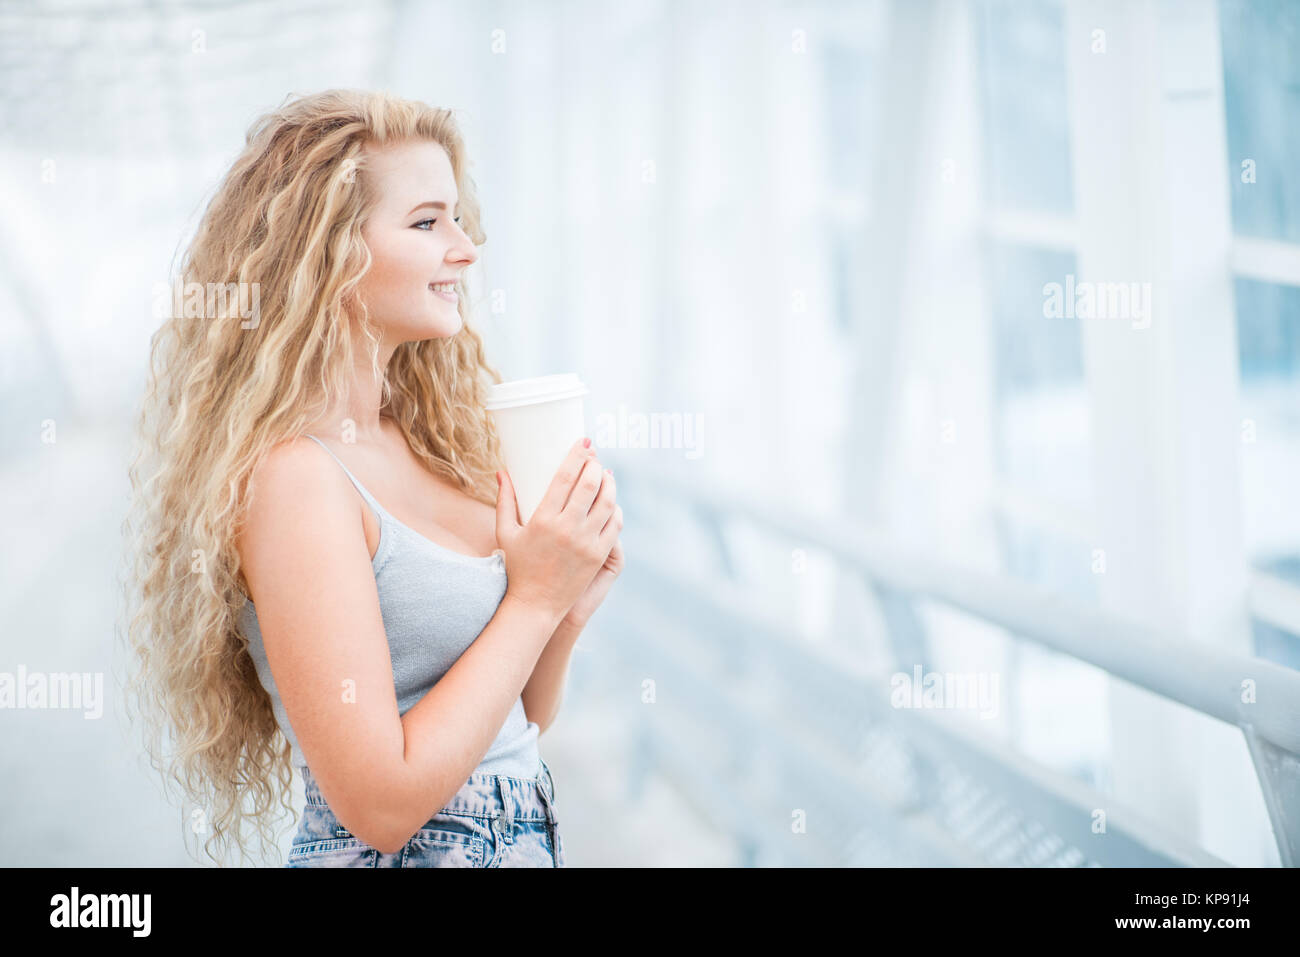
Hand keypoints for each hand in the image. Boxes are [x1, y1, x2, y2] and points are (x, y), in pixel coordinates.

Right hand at [496, 438, 622, 623]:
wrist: (535, 604)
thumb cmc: (517, 567)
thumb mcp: (505, 533)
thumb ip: (505, 500)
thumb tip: (501, 472)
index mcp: (543, 519)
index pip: (566, 477)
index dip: (577, 455)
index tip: (584, 442)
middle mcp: (566, 529)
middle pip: (590, 485)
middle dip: (595, 465)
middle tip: (595, 457)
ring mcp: (585, 543)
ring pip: (607, 502)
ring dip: (609, 483)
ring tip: (606, 475)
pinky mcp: (598, 556)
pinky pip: (614, 525)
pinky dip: (616, 509)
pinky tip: (612, 502)